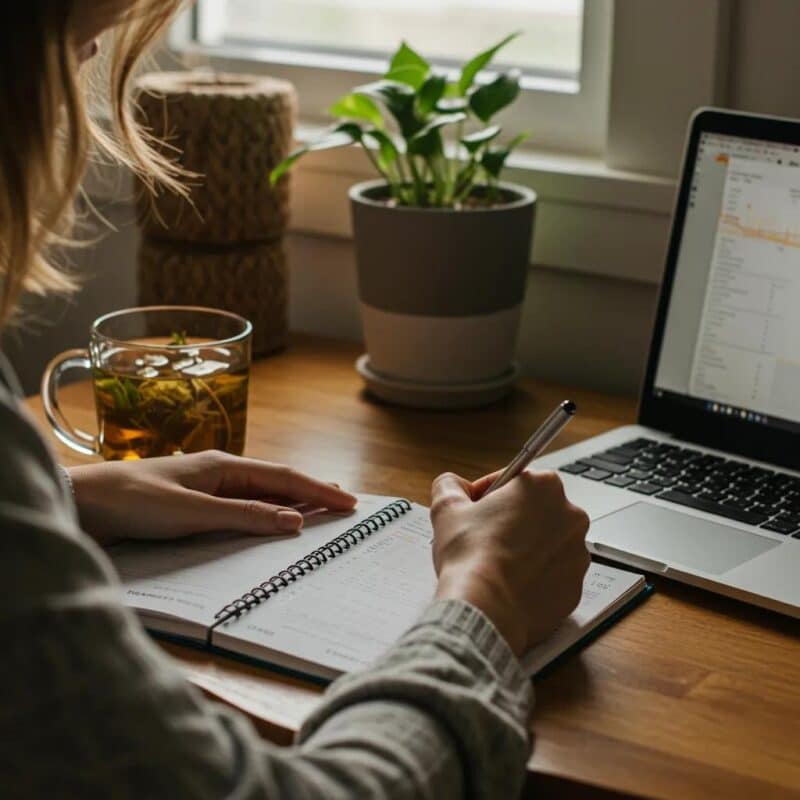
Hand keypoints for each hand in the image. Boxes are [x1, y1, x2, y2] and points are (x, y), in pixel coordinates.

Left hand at [69, 450, 356, 545]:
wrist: (83, 503)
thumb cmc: (132, 501)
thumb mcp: (192, 512)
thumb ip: (244, 516)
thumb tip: (294, 520)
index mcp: (223, 466)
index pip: (283, 477)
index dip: (318, 490)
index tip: (349, 502)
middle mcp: (219, 473)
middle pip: (276, 481)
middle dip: (312, 491)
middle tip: (344, 502)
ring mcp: (205, 488)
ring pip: (259, 493)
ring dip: (290, 501)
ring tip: (318, 507)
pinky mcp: (191, 505)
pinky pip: (239, 507)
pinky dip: (264, 513)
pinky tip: (269, 519)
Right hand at [431, 470, 589, 656]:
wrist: (485, 608)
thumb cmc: (470, 555)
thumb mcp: (447, 506)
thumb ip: (451, 485)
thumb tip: (454, 486)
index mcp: (544, 486)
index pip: (513, 481)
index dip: (488, 494)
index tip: (474, 509)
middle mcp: (570, 516)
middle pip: (535, 512)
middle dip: (511, 521)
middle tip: (483, 538)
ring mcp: (577, 554)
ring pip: (547, 545)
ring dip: (525, 549)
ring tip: (497, 564)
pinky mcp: (576, 587)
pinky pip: (553, 577)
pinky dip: (535, 578)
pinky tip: (510, 584)